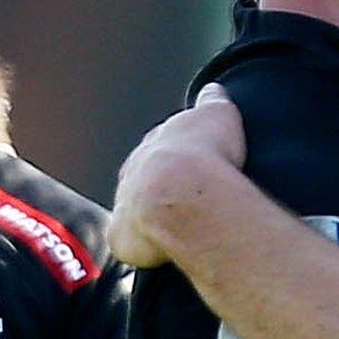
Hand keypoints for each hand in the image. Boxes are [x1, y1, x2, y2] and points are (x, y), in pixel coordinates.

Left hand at [107, 84, 246, 268]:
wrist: (181, 194)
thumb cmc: (205, 153)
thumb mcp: (217, 114)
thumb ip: (212, 101)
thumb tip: (213, 89)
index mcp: (155, 141)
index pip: (162, 145)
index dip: (178, 155)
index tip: (192, 163)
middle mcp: (133, 170)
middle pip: (143, 176)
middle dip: (159, 184)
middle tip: (186, 197)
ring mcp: (124, 203)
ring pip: (133, 208)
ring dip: (149, 215)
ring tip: (176, 226)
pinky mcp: (120, 236)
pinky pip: (128, 241)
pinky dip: (139, 245)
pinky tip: (157, 250)